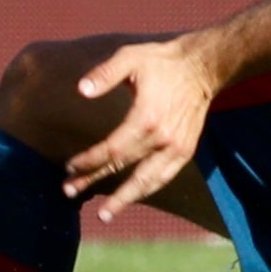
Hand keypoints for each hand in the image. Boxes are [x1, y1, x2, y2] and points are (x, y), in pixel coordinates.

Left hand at [62, 37, 222, 215]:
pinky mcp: (186, 151)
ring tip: (105, 213)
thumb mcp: (130, 58)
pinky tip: (133, 197)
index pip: (112, 150)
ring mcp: (177, 148)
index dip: (88, 161)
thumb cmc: (161, 61)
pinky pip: (164, 177)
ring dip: (124, 198)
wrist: (201, 67)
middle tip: (69, 192)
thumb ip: (105, 74)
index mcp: (146, 118)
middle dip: (94, 181)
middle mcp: (163, 139)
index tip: (69, 167)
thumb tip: (81, 90)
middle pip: (124, 169)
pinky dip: (147, 189)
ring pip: (147, 181)